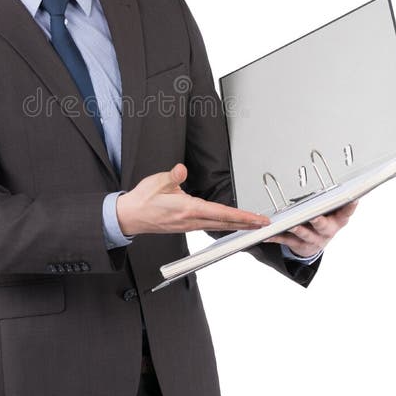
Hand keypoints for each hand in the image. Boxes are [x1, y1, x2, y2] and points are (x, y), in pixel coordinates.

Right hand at [116, 163, 270, 236]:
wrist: (130, 216)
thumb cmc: (143, 200)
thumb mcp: (157, 182)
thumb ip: (172, 176)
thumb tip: (181, 169)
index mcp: (188, 209)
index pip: (222, 213)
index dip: (242, 216)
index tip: (256, 218)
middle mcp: (191, 220)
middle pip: (225, 223)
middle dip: (247, 224)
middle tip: (264, 225)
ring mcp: (189, 225)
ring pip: (219, 226)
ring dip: (237, 226)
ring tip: (252, 225)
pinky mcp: (186, 226)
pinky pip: (210, 226)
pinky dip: (224, 225)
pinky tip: (229, 224)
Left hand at [264, 200, 358, 257]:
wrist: (314, 246)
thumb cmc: (324, 222)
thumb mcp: (335, 213)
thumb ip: (337, 201)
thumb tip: (343, 180)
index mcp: (338, 220)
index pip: (347, 212)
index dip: (350, 206)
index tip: (352, 198)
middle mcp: (326, 230)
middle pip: (323, 225)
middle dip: (318, 220)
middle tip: (314, 215)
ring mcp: (313, 239)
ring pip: (304, 234)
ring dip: (297, 228)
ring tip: (290, 225)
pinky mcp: (298, 244)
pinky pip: (285, 239)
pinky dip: (275, 236)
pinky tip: (267, 234)